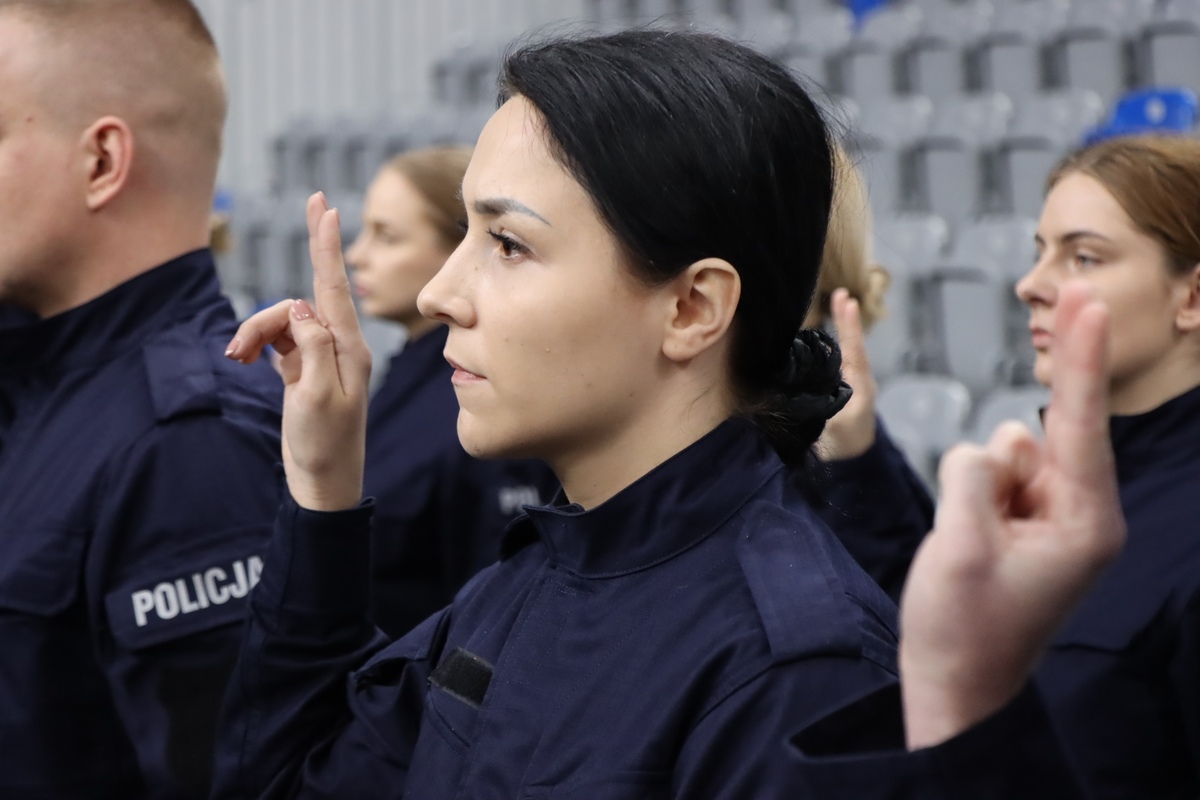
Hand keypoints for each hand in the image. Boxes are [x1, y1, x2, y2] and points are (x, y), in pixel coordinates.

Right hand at [225, 193, 371, 510]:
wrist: (323, 481)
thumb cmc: (325, 444)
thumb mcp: (316, 396)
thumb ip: (311, 347)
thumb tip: (302, 307)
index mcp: (350, 349)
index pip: (335, 288)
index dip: (326, 245)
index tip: (325, 206)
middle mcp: (339, 346)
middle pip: (298, 306)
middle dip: (263, 321)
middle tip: (239, 354)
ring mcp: (320, 356)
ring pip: (281, 322)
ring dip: (254, 335)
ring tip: (237, 364)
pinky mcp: (302, 368)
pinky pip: (276, 339)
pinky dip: (255, 344)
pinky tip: (241, 359)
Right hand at [818, 288, 877, 459]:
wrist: (856, 458)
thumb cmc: (840, 445)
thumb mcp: (831, 433)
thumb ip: (819, 412)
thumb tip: (800, 395)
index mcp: (859, 390)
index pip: (854, 353)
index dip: (850, 328)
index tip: (847, 303)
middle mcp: (859, 382)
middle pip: (853, 346)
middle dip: (847, 320)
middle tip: (843, 295)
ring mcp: (854, 382)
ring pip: (848, 350)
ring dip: (842, 326)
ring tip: (840, 301)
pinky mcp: (846, 384)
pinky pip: (842, 357)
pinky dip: (836, 340)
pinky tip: (825, 329)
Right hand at [898, 281, 1124, 748]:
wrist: (954, 683)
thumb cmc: (961, 628)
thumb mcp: (959, 548)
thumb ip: (973, 477)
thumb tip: (989, 447)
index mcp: (1085, 524)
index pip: (1081, 426)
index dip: (1082, 360)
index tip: (1091, 305)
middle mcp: (1080, 514)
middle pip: (1051, 428)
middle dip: (1040, 406)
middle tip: (1066, 318)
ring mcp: (1053, 516)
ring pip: (1007, 448)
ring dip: (979, 479)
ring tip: (969, 545)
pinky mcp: (1025, 518)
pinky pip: (992, 469)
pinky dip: (971, 489)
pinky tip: (968, 538)